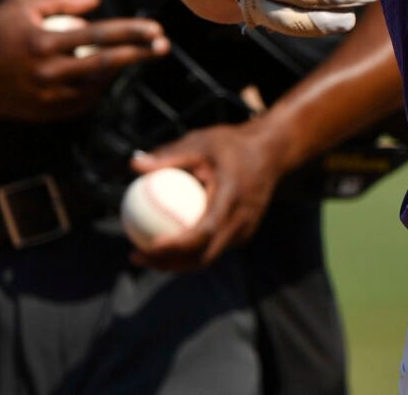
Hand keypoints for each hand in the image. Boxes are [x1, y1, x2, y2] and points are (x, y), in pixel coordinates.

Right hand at [0, 0, 168, 121]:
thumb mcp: (21, 4)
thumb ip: (60, 0)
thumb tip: (96, 1)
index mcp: (44, 43)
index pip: (99, 37)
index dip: (130, 33)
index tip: (155, 30)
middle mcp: (47, 72)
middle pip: (105, 64)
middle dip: (139, 55)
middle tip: (162, 47)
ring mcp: (45, 96)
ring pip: (95, 87)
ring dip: (119, 73)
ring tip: (135, 58)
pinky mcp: (42, 112)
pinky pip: (79, 103)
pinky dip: (96, 90)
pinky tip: (106, 78)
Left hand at [126, 123, 284, 270]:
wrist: (272, 154)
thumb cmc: (232, 146)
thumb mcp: (202, 143)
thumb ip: (170, 155)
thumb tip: (134, 164)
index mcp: (232, 198)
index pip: (205, 231)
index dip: (177, 246)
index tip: (150, 246)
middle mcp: (241, 220)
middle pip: (203, 256)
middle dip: (167, 263)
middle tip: (135, 255)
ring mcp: (244, 231)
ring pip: (207, 257)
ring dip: (175, 262)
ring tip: (142, 254)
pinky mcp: (242, 235)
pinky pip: (212, 249)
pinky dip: (188, 251)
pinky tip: (163, 243)